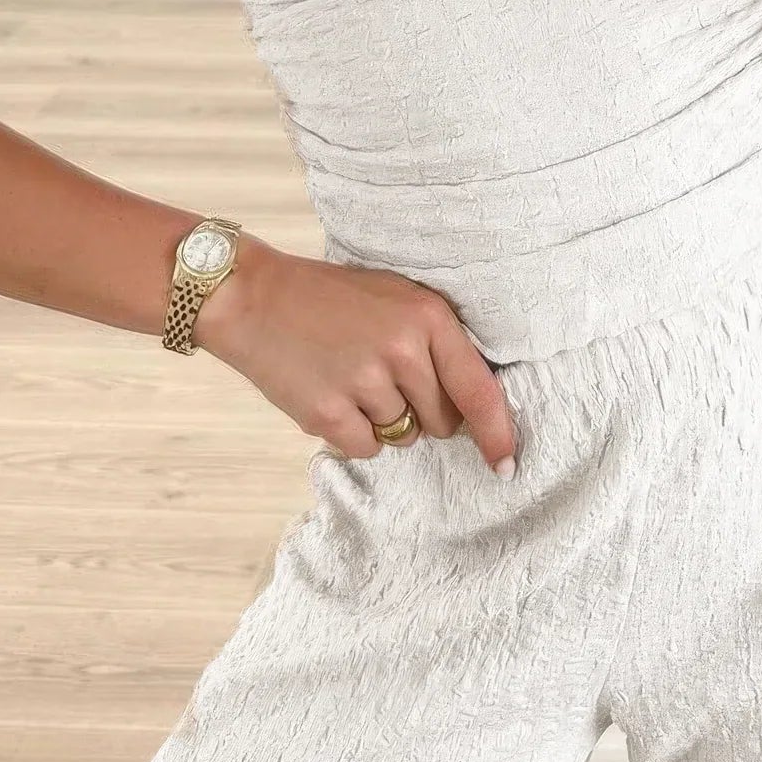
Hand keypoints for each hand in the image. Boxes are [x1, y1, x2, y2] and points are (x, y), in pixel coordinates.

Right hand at [196, 237, 518, 474]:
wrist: (255, 298)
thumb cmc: (333, 299)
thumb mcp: (397, 298)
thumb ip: (436, 341)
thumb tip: (472, 405)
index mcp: (428, 316)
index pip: (478, 389)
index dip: (497, 433)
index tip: (507, 463)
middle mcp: (402, 350)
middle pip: (443, 421)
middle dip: (425, 412)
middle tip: (386, 378)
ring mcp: (363, 383)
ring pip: (404, 436)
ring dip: (385, 420)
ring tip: (351, 378)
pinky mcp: (327, 413)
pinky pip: (366, 448)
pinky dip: (354, 433)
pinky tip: (333, 395)